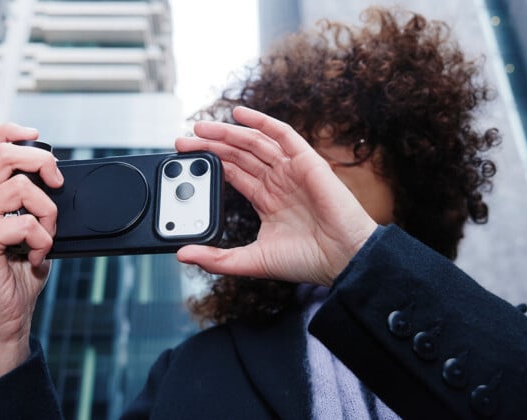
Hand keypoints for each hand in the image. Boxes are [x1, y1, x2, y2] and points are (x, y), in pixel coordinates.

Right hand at [0, 124, 62, 389]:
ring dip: (48, 212)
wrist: (8, 313)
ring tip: (46, 235)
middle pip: (5, 153)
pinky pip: (24, 222)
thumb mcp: (30, 226)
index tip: (37, 136)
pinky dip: (42, 239)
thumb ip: (33, 200)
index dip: (9, 130)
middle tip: (58, 184)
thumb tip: (56, 176)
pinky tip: (36, 255)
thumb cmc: (19, 272)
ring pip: (22, 188)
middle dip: (42, 161)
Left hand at [175, 106, 377, 286]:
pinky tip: (239, 113)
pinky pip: (282, 134)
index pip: (232, 174)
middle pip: (238, 155)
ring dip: (227, 132)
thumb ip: (217, 259)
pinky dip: (261, 121)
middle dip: (210, 146)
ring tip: (200, 128)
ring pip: (253, 143)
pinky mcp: (306, 161)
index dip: (209, 164)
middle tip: (183, 140)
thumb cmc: (305, 261)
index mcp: (266, 200)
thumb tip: (183, 254)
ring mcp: (291, 170)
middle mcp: (277, 181)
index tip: (185, 160)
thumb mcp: (252, 261)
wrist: (343, 259)